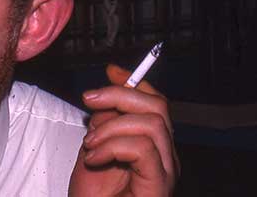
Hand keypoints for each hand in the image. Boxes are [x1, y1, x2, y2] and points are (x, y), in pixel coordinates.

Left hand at [69, 64, 179, 195]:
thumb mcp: (94, 146)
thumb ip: (106, 117)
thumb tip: (112, 79)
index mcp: (154, 146)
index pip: (156, 102)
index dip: (134, 82)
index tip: (110, 71)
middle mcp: (167, 158)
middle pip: (158, 106)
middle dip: (119, 95)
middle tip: (89, 101)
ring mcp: (166, 173)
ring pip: (152, 124)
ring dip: (111, 127)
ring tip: (90, 145)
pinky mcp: (160, 186)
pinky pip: (144, 148)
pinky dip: (114, 146)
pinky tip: (95, 158)